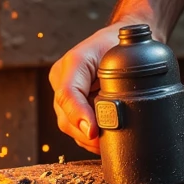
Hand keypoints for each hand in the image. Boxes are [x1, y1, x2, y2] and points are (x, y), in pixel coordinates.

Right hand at [49, 17, 155, 153]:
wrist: (120, 40)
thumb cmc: (122, 45)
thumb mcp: (121, 56)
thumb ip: (115, 80)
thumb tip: (113, 116)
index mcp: (73, 63)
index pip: (68, 94)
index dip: (79, 115)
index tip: (93, 131)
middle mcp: (62, 78)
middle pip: (66, 117)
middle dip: (86, 134)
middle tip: (109, 143)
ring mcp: (63, 93)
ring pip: (69, 126)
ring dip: (88, 139)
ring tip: (109, 143)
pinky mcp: (70, 105)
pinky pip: (75, 128)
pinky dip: (89, 138)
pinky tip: (104, 141)